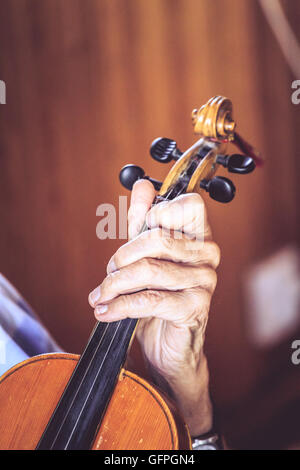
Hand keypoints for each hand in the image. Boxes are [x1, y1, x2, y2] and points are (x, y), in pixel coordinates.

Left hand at [88, 180, 219, 434]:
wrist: (168, 347)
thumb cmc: (158, 298)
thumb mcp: (145, 256)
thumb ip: (142, 221)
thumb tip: (142, 184)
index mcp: (198, 237)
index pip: (190, 205)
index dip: (158, 211)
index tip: (137, 229)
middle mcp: (207, 256)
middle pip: (157, 238)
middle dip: (122, 256)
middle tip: (108, 273)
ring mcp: (204, 282)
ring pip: (148, 270)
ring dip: (114, 284)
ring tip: (100, 295)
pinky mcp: (194, 308)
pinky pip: (149, 300)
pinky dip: (119, 306)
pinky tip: (103, 311)